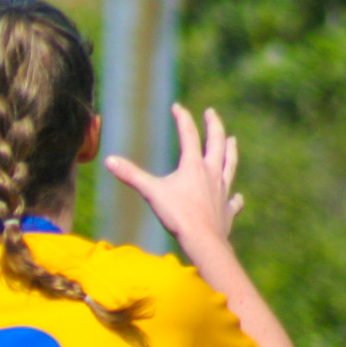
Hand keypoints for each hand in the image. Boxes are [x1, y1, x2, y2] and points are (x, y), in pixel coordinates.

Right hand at [103, 104, 241, 249]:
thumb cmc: (178, 215)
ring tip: (232, 140)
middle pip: (217, 142)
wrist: (203, 240)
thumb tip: (109, 161)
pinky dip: (235, 197)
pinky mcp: (227, 209)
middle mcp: (211, 173)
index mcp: (193, 165)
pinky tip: (236, 196)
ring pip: (229, 165)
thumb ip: (131, 175)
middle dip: (214, 125)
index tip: (177, 106)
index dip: (182, 118)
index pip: (188, 135)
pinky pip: (234, 201)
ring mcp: (222, 190)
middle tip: (211, 113)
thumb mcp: (151, 192)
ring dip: (230, 151)